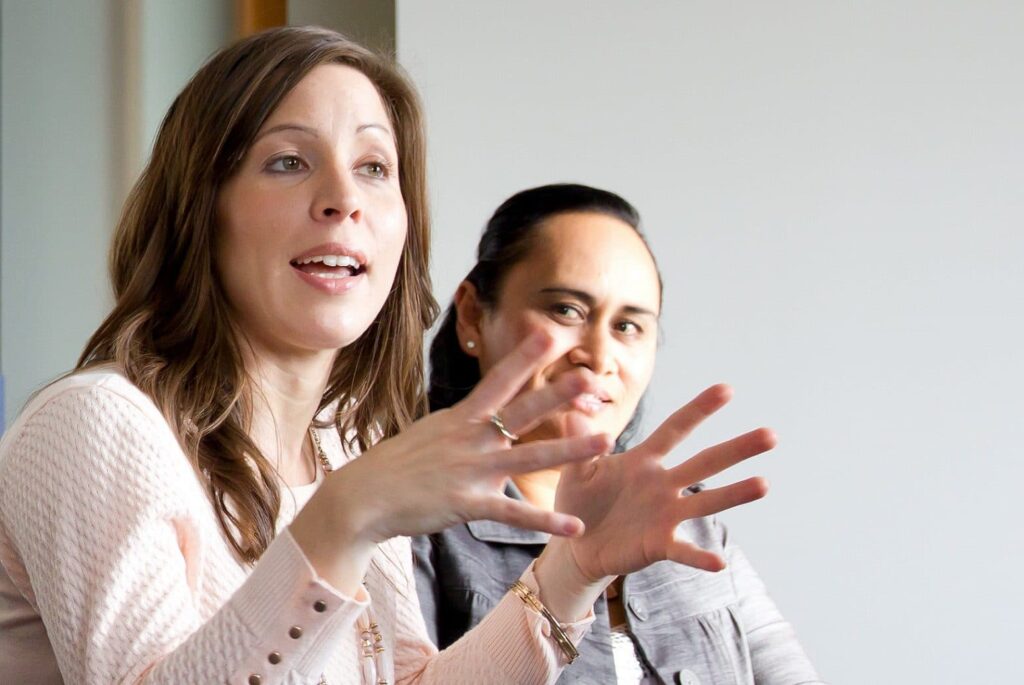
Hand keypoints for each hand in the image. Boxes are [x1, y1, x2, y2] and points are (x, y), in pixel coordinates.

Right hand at [294, 332, 613, 583]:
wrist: (361, 497)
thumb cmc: (396, 465)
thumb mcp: (432, 432)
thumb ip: (464, 423)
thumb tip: (484, 410)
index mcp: (462, 418)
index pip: (498, 380)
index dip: (525, 356)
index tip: (550, 332)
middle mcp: (471, 438)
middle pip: (520, 411)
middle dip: (556, 393)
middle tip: (589, 377)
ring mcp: (471, 470)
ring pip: (529, 458)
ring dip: (569, 450)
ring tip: (605, 440)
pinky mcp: (467, 504)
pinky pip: (513, 513)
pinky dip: (545, 520)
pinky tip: (574, 525)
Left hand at [553, 383, 771, 582]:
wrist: (575, 547)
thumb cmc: (580, 503)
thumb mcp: (576, 468)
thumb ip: (581, 438)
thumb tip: (574, 396)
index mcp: (644, 461)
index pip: (675, 429)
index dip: (699, 410)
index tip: (727, 389)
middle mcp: (662, 485)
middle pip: (704, 462)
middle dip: (736, 448)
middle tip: (771, 435)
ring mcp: (665, 515)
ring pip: (704, 501)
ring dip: (733, 494)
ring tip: (764, 484)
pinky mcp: (658, 544)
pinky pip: (682, 550)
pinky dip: (699, 556)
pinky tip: (719, 561)